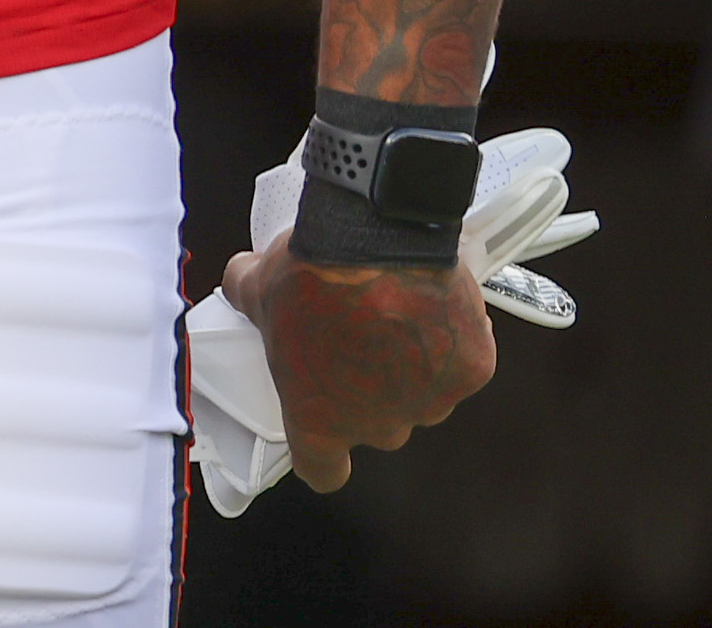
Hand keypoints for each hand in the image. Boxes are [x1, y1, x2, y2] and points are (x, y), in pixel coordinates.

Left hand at [219, 240, 495, 492]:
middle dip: (374, 390)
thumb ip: (245, 296)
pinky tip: (441, 303)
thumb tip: (238, 279)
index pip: (322, 469)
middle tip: (365, 339)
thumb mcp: (258, 287)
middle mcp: (380, 426)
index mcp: (321, 421)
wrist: (378, 241)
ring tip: (404, 314)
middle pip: (380, 425)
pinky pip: (466, 361)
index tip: (327, 429)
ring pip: (426, 396)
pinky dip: (458, 337)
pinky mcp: (473, 372)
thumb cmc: (313, 274)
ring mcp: (432, 402)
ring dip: (417, 367)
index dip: (324, 453)